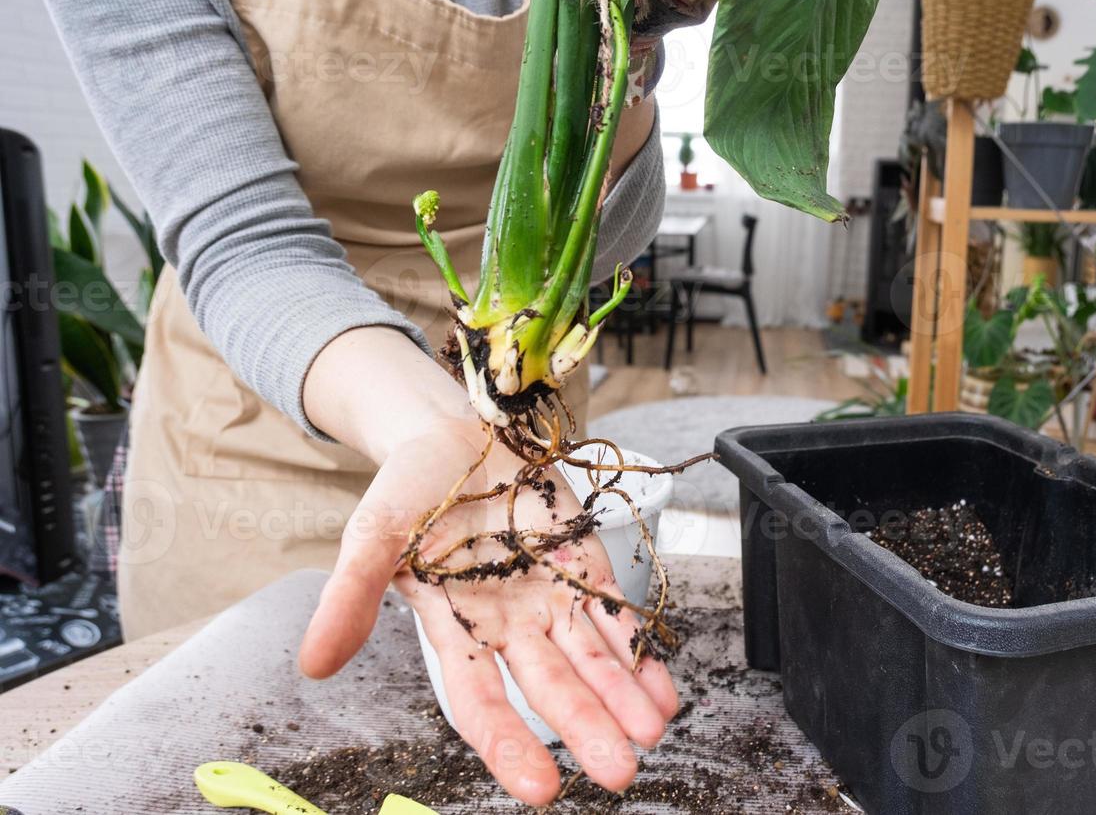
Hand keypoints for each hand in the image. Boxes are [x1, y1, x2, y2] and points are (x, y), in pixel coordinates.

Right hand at [297, 414, 678, 805]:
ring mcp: (550, 598)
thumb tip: (312, 665)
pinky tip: (665, 693)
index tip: (540, 789)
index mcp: (454, 628)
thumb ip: (348, 597)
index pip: (481, 701)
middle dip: (586, 730)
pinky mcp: (583, 566)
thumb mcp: (372, 535)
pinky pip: (616, 618)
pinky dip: (642, 654)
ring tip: (652, 735)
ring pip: (592, 661)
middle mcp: (509, 625)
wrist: (454, 433)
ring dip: (623, 699)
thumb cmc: (407, 488)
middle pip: (551, 689)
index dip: (509, 744)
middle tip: (620, 773)